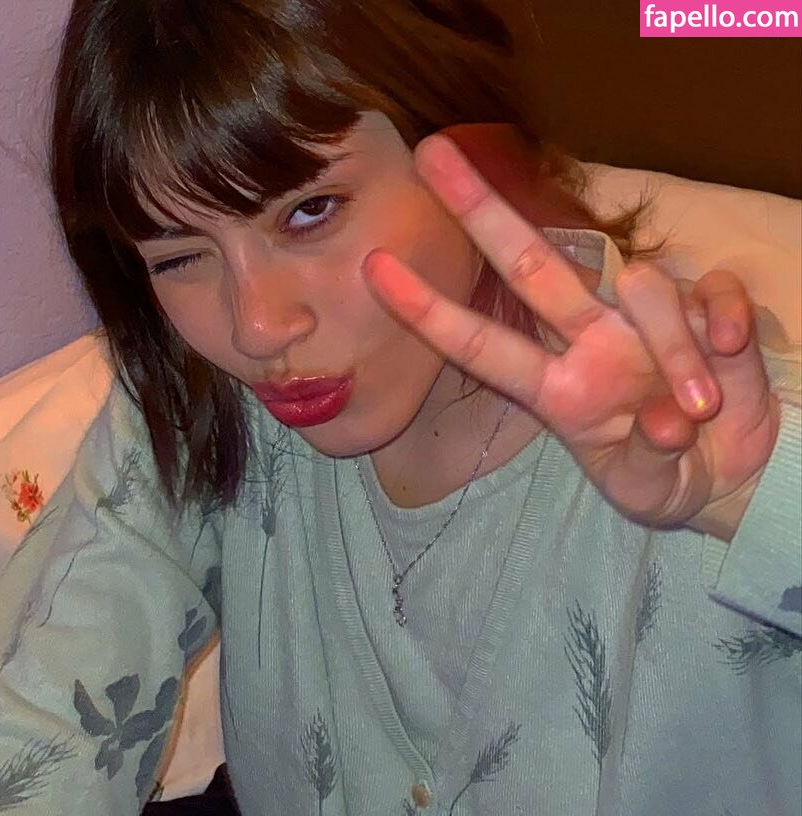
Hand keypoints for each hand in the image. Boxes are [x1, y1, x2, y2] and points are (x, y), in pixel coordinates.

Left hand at [364, 135, 780, 539]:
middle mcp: (590, 341)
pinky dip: (724, 319)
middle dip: (479, 210)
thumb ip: (647, 459)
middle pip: (528, 265)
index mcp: (556, 388)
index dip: (426, 309)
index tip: (373, 267)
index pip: (478, 342)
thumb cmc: (666, 478)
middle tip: (430, 152)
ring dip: (674, 345)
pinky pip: (711, 290)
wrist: (734, 476)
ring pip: (641, 285)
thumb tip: (665, 421)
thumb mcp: (646, 488)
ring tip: (699, 408)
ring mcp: (645, 321)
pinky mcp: (708, 310)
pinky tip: (733, 351)